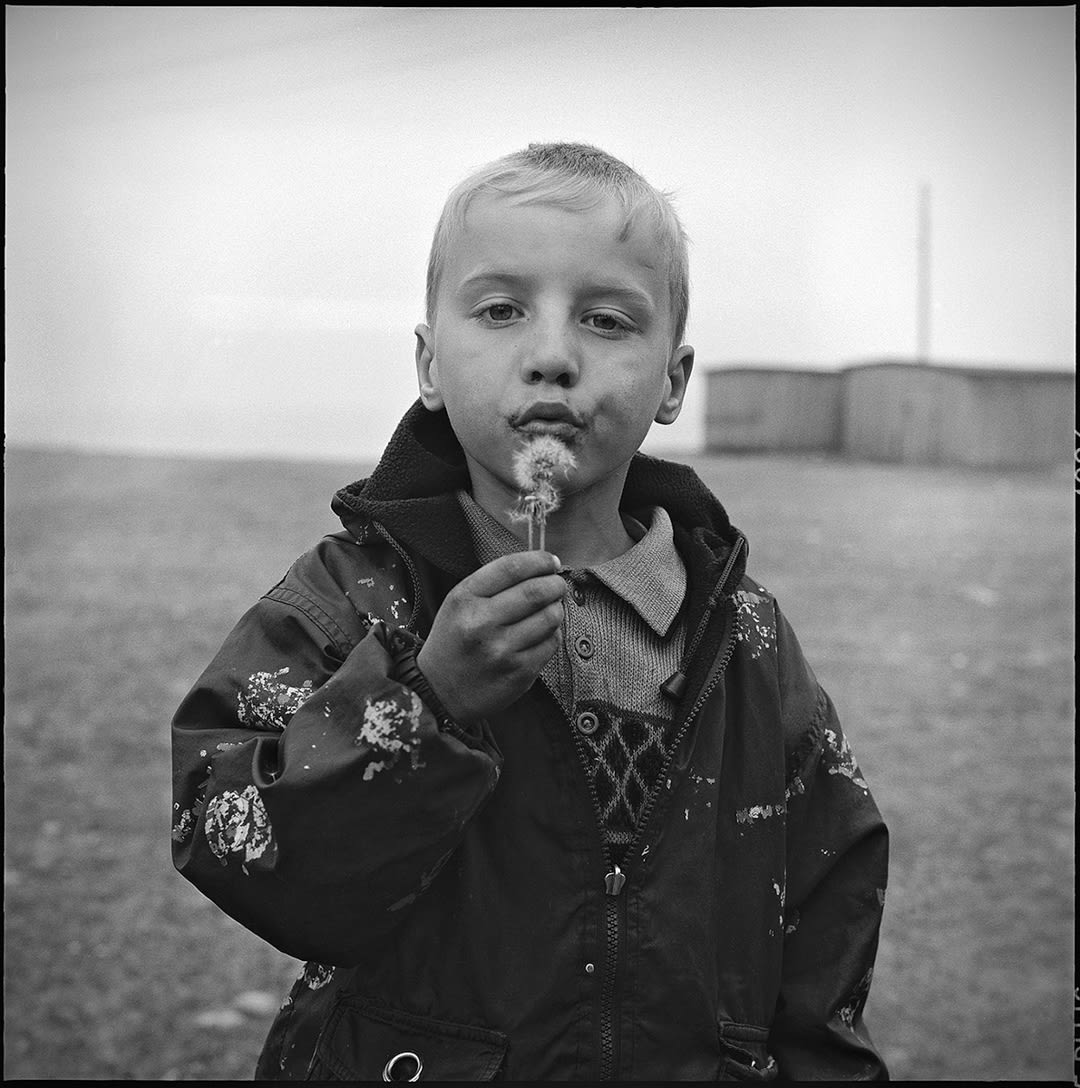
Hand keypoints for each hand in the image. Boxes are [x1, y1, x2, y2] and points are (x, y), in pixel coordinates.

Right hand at [416, 551, 565, 722]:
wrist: (438, 692)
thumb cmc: (453, 642)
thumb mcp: (458, 604)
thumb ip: (493, 584)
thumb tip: (541, 568)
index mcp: (464, 599)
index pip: (511, 568)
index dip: (539, 561)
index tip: (551, 561)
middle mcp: (481, 623)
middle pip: (536, 591)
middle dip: (555, 584)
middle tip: (557, 585)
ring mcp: (502, 650)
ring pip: (550, 617)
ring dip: (556, 609)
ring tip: (549, 610)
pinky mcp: (519, 673)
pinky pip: (551, 643)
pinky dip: (552, 634)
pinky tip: (541, 635)